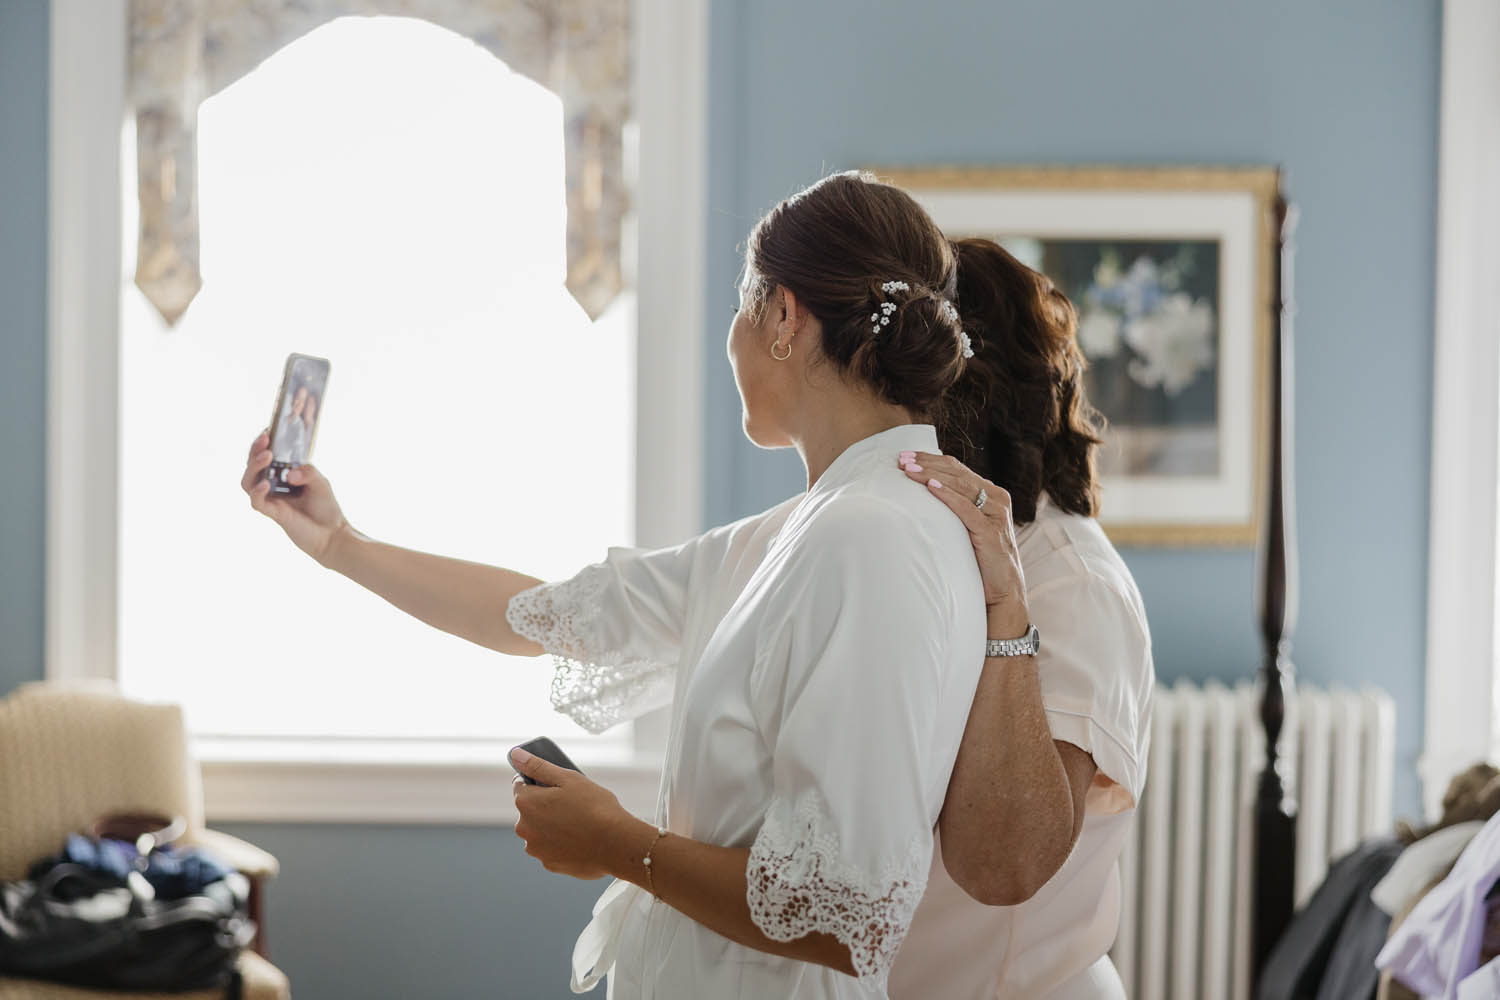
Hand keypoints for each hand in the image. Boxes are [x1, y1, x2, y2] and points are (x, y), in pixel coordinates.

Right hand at [240, 429, 350, 565]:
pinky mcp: (273, 514)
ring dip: (254, 467)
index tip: (267, 429)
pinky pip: (256, 502)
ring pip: (248, 482)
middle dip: (255, 450)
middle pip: (252, 465)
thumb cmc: (326, 508)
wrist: (332, 535)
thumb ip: (308, 472)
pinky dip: (258, 492)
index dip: (263, 442)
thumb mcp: (321, 483)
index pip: (266, 455)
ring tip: (266, 456)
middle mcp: (273, 485)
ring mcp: (271, 499)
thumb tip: (288, 473)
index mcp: (282, 474)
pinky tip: (266, 484)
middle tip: (264, 439)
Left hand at [510, 748, 642, 880]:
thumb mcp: (568, 778)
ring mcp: (536, 848)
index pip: (521, 785)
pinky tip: (580, 840)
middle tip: (573, 804)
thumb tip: (516, 754)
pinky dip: (561, 843)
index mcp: (527, 802)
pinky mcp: (549, 864)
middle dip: (545, 805)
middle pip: (530, 810)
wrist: (616, 844)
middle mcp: (524, 827)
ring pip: (540, 830)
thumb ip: (538, 766)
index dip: (539, 782)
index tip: (557, 786)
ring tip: (579, 823)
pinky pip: (551, 848)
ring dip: (552, 826)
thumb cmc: (595, 808)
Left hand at [898, 450, 1028, 634]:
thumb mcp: (967, 528)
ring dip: (932, 474)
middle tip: (901, 460)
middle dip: (927, 463)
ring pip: (961, 486)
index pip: (957, 469)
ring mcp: (996, 514)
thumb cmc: (980, 560)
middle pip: (957, 472)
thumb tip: (921, 496)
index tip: (905, 457)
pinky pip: (966, 508)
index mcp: (991, 494)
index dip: (931, 460)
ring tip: (909, 470)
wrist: (1003, 593)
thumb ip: (955, 510)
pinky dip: (947, 495)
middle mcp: (997, 499)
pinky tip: (929, 487)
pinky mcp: (991, 531)